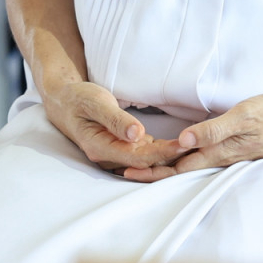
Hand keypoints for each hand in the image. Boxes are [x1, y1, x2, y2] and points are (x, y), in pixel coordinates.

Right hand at [40, 76, 182, 175]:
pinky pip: (144, 152)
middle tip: (198, 148)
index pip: (138, 157)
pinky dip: (161, 149)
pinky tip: (180, 145)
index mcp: (101, 148)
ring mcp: (115, 154)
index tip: (184, 144)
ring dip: (168, 155)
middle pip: (145, 163)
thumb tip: (137, 135)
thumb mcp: (96, 103)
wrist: (64, 102)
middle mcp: (108, 156)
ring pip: (146, 160)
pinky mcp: (121, 147)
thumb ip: (116, 120)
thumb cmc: (79, 99)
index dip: (162, 153)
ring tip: (195, 148)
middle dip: (171, 157)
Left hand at [120, 91, 262, 180]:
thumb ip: (214, 129)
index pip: (176, 166)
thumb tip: (182, 142)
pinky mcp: (232, 149)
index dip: (151, 169)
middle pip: (178, 170)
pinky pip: (201, 159)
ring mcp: (226, 155)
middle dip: (151, 172)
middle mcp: (218, 158)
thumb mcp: (245, 116)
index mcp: (217, 152)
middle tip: (122, 171)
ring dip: (164, 168)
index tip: (126, 169)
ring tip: (141, 166)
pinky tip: (176, 156)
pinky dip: (182, 160)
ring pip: (188, 166)